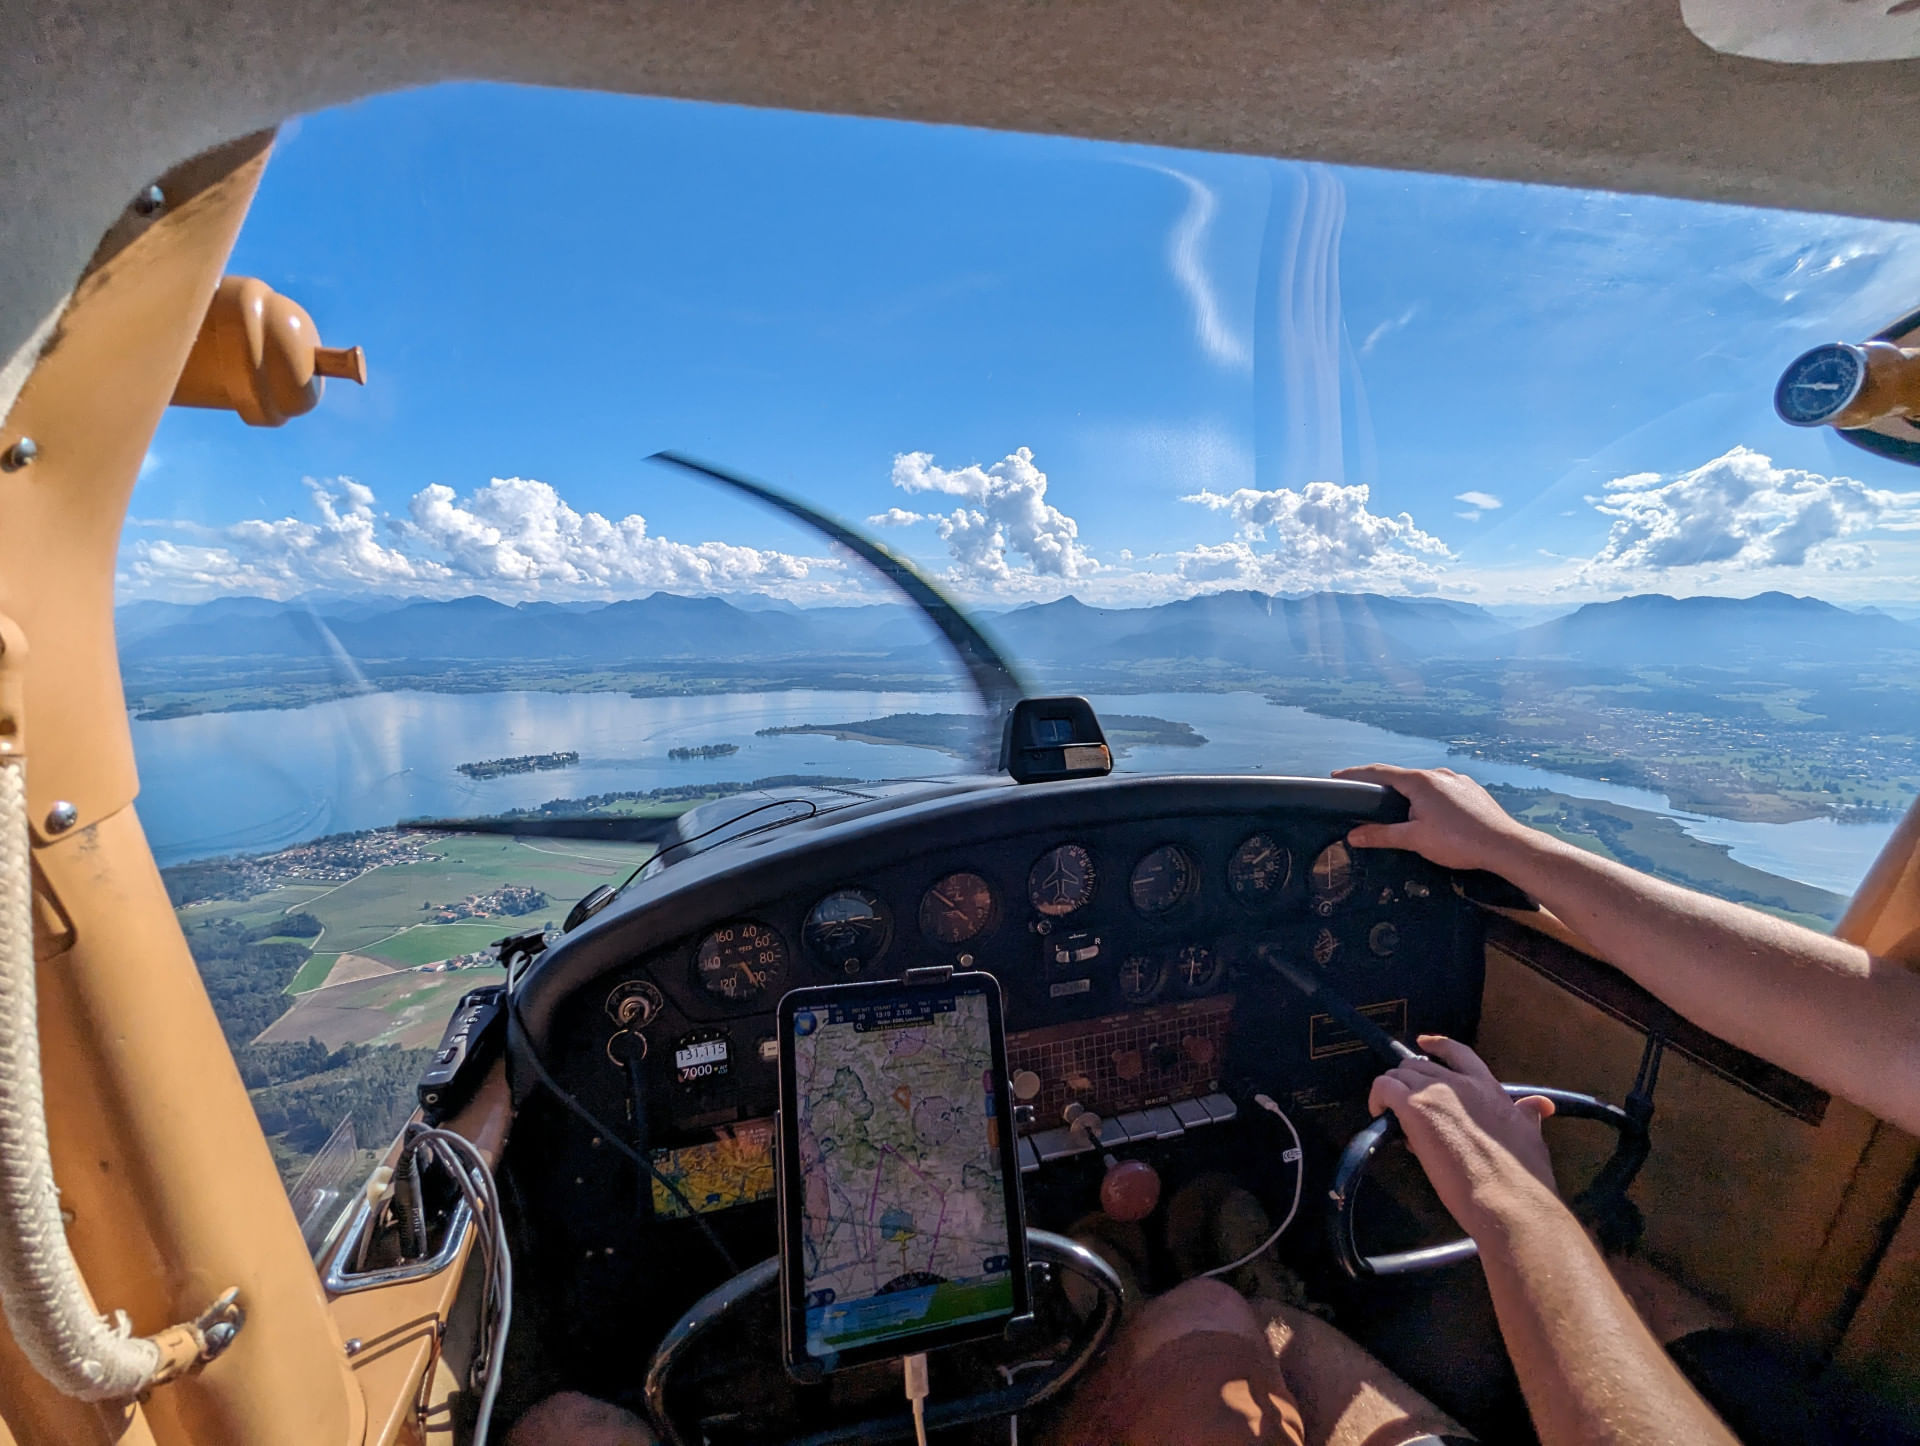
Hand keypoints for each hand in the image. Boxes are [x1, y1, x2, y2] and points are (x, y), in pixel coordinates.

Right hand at [1332, 764, 1533, 872]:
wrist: (1504, 845)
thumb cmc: (1459, 841)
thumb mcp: (1415, 839)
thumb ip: (1382, 835)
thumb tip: (1354, 835)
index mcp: (1420, 781)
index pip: (1379, 773)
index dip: (1356, 774)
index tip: (1338, 776)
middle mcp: (1438, 774)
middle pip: (1402, 777)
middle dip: (1383, 787)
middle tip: (1367, 797)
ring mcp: (1458, 781)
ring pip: (1425, 783)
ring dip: (1410, 794)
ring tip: (1402, 811)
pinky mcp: (1472, 791)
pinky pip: (1444, 790)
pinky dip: (1431, 798)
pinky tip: (1434, 815)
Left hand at [1368, 1035, 1557, 1237]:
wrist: (1507, 1198)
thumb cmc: (1521, 1177)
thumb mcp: (1532, 1136)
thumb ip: (1529, 1115)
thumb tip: (1540, 1106)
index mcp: (1488, 1088)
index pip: (1459, 1053)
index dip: (1438, 1045)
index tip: (1424, 1043)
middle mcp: (1461, 1083)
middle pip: (1420, 1065)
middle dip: (1409, 1082)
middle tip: (1407, 1109)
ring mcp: (1436, 1092)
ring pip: (1398, 1074)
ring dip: (1392, 1093)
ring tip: (1394, 1118)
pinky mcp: (1415, 1108)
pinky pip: (1383, 1088)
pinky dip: (1377, 1099)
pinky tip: (1381, 1117)